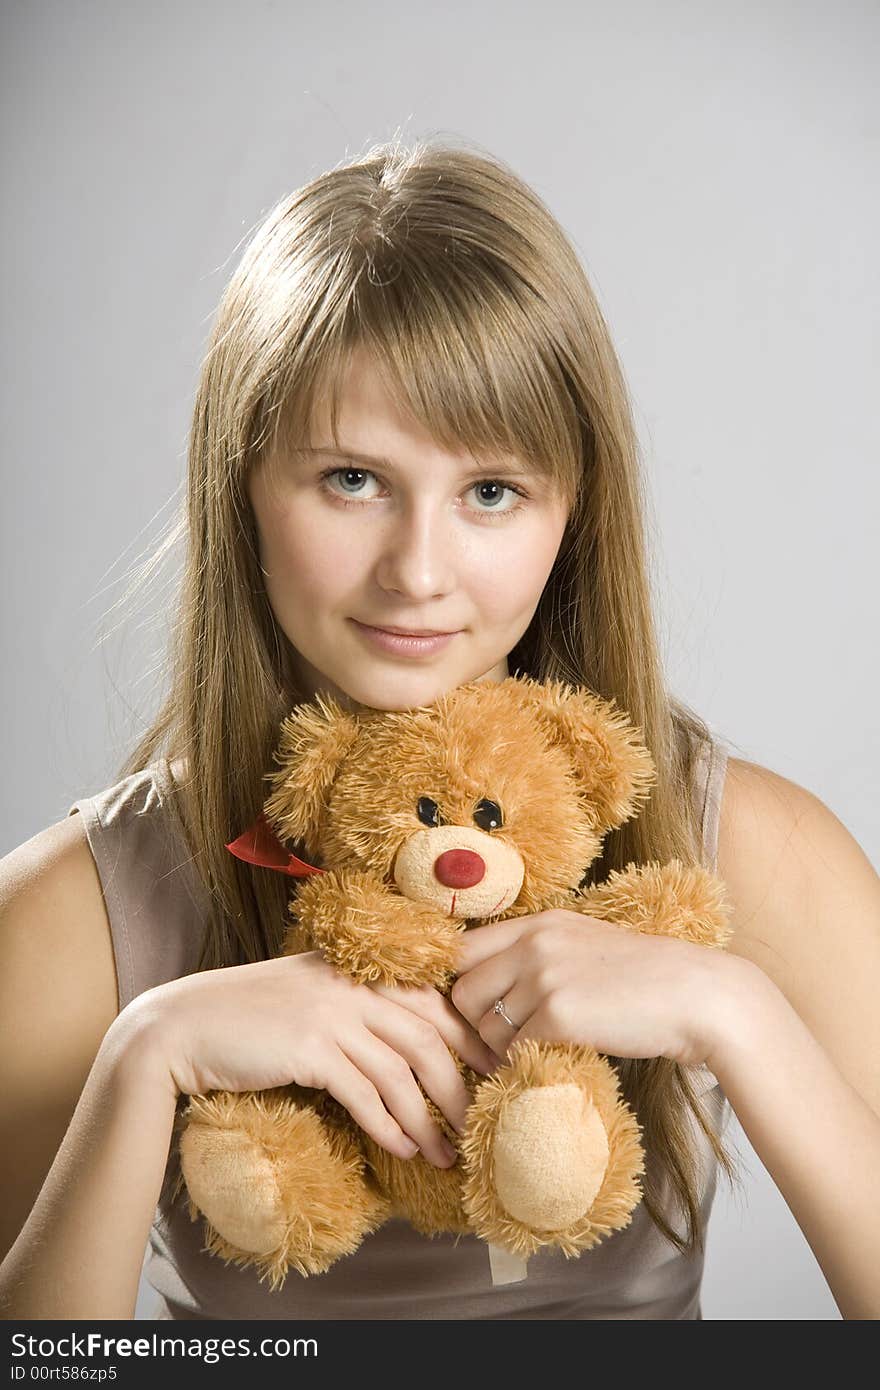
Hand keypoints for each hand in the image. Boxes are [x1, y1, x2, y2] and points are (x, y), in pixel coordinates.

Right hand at [120, 951, 498, 1170]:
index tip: (490, 1072)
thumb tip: (407, 1046)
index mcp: (357, 968)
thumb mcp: (310, 994)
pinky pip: (365, 1095)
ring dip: (428, 1118)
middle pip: (428, 1036)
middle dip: (459, 1085)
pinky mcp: (309, 1048)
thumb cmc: (246, 1016)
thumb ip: (356, 1005)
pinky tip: (403, 1149)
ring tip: (444, 1152)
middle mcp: (351, 985)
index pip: (433, 999)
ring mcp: (331, 1014)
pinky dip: (390, 1127)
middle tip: (477, 1121)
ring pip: (402, 1070)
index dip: (468, 1038)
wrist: (183, 1026)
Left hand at [450, 909, 735, 1067]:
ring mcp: (545, 977)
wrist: (695, 997)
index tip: (478, 1011)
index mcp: (540, 922)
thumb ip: (537, 955)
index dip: (460, 985)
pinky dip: (525, 1061)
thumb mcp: (583, 946)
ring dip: (503, 1047)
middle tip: (505, 1042)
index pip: (462, 950)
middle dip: (478, 1024)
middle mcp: (535, 943)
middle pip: (463, 992)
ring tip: (536, 1049)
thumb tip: (488, 987)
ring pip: (485, 1026)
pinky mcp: (558, 1015)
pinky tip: (551, 1058)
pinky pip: (513, 1049)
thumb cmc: (643, 980)